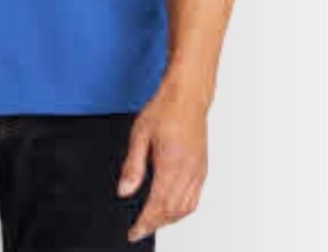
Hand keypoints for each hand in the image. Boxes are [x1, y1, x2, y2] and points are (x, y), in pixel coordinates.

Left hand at [116, 82, 208, 241]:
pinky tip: (172, 208)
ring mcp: (198, 171)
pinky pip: (195, 198)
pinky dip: (182, 210)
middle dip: (155, 225)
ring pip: (186, 208)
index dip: (145, 224)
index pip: (158, 205)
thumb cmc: (165, 108)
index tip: (134, 233)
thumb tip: (124, 191)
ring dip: (169, 220)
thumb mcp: (139, 134)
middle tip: (140, 229)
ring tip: (153, 222)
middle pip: (173, 212)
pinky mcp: (203, 168)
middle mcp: (188, 171)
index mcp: (171, 164)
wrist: (188, 94)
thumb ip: (133, 166)